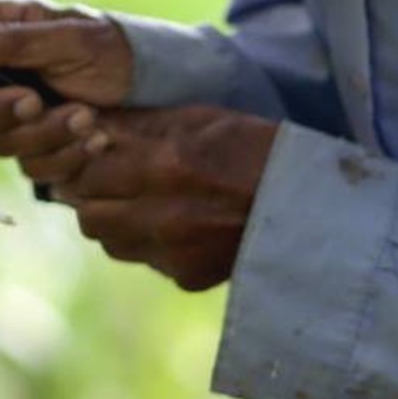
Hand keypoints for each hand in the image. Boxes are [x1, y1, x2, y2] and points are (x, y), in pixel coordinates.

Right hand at [0, 0, 133, 197]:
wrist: (161, 95)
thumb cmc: (117, 49)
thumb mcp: (73, 38)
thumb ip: (15, 41)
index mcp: (1, 28)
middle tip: (34, 101)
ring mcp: (16, 113)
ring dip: (45, 134)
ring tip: (88, 119)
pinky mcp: (40, 147)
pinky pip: (33, 166)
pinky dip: (67, 155)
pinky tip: (97, 138)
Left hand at [50, 105, 279, 291]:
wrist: (308, 202)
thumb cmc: (254, 146)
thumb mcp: (199, 120)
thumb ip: (140, 127)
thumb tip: (92, 126)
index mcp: (166, 168)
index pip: (89, 176)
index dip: (89, 165)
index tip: (98, 156)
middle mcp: (164, 218)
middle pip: (91, 218)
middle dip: (96, 198)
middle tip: (114, 182)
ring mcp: (175, 255)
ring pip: (113, 245)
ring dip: (118, 224)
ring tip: (146, 202)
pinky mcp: (188, 278)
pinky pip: (148, 262)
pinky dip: (152, 245)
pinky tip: (179, 225)